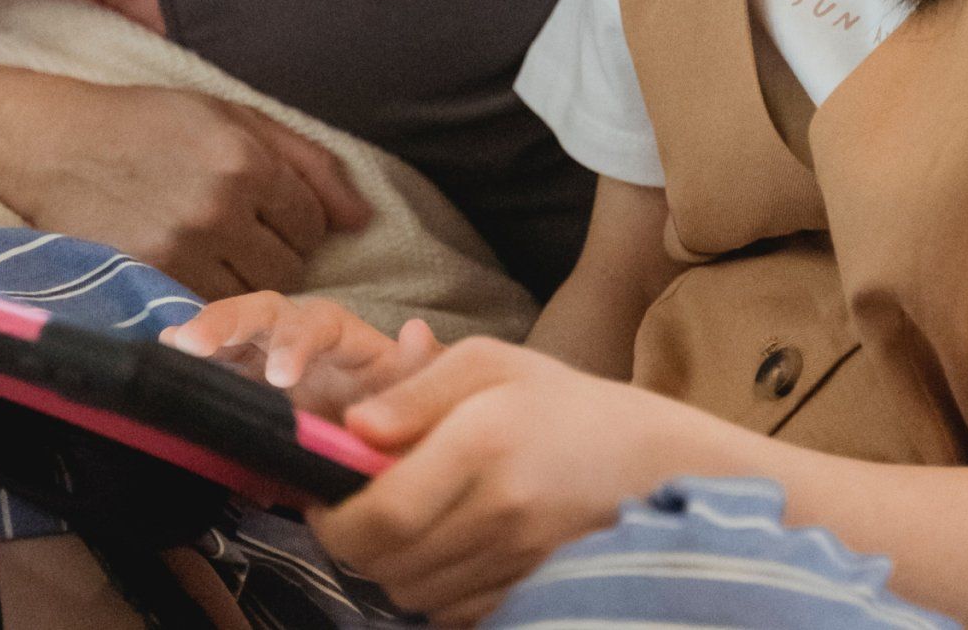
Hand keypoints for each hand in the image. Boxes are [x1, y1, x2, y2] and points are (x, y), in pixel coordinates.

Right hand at [0, 78, 371, 298]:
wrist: (57, 144)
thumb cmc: (153, 123)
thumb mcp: (236, 118)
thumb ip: (310, 163)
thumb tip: (363, 220)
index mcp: (246, 160)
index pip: (314, 223)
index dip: (298, 221)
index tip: (268, 211)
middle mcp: (219, 207)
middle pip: (291, 267)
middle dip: (276, 253)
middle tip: (240, 232)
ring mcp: (181, 249)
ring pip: (252, 295)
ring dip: (245, 280)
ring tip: (214, 250)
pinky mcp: (147, 280)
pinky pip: (209, 308)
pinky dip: (209, 296)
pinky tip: (189, 267)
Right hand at [160, 292, 441, 420]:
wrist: (377, 447)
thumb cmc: (398, 411)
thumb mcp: (419, 393)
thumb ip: (421, 369)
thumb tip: (417, 332)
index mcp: (343, 340)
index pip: (318, 325)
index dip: (295, 343)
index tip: (279, 379)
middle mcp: (297, 337)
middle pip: (261, 313)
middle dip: (226, 322)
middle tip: (192, 345)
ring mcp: (263, 358)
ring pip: (228, 333)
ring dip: (199, 335)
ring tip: (168, 346)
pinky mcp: (239, 385)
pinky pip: (211, 367)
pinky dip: (187, 362)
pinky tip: (161, 358)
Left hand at [309, 339, 734, 625]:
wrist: (647, 461)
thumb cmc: (558, 401)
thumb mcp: (489, 362)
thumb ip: (415, 390)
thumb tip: (350, 428)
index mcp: (483, 441)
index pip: (379, 511)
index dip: (331, 516)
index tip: (319, 493)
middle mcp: (499, 509)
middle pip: (384, 562)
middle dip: (351, 540)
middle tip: (353, 505)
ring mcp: (516, 560)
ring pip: (408, 592)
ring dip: (388, 563)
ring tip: (404, 519)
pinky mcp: (525, 593)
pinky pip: (446, 611)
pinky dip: (429, 585)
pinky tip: (444, 545)